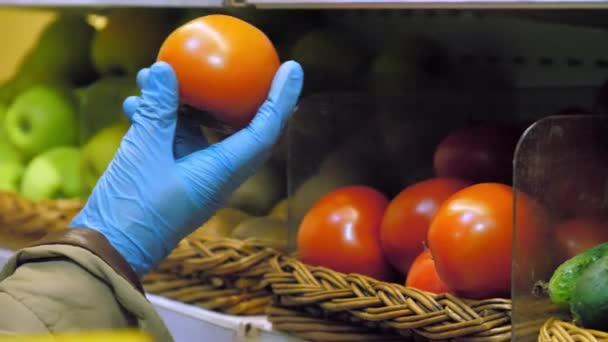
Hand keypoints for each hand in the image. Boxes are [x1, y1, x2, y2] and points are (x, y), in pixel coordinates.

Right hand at [70, 61, 303, 276]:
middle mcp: (216, 174)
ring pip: (201, 130)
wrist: (109, 251)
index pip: (264, 129)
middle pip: (240, 127)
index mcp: (223, 171)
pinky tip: (134, 103)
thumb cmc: (133, 208)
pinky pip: (175, 142)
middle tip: (242, 64)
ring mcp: (195, 176)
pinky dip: (160, 121)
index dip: (281, 98)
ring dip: (182, 103)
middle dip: (240, 93)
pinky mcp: (173, 178)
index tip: (293, 68)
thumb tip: (165, 69)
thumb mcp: (143, 150)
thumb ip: (157, 109)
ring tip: (156, 74)